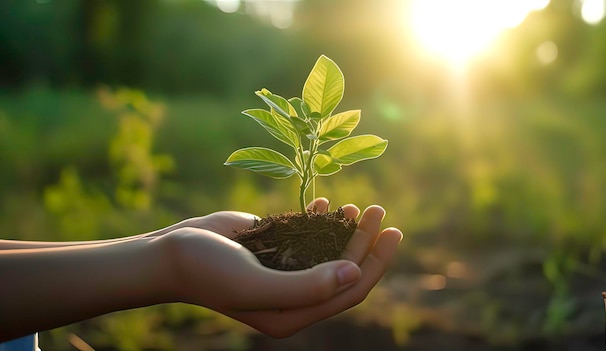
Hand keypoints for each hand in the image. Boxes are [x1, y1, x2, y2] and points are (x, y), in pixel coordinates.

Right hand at [164, 198, 401, 337]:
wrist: (172, 252)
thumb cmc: (209, 271)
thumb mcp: (255, 285)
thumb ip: (306, 286)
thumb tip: (353, 274)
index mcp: (293, 314)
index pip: (349, 293)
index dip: (375, 265)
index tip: (393, 233)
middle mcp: (294, 295)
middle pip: (344, 270)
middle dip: (366, 242)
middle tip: (378, 210)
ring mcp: (285, 270)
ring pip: (329, 252)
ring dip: (347, 230)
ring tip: (360, 205)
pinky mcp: (275, 248)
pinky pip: (308, 236)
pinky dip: (320, 220)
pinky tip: (328, 202)